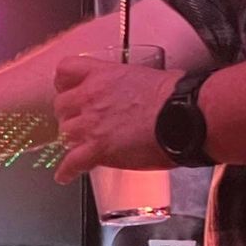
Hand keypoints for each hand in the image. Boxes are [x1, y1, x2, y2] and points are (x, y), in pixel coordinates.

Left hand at [52, 57, 179, 183]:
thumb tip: (134, 92)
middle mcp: (91, 97)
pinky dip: (67, 171)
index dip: (65, 83)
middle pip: (61, 106)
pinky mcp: (98, 149)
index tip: (68, 90)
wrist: (185, 117)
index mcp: (103, 75)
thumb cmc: (175, 96)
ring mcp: (91, 124)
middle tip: (80, 123)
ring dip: (71, 141)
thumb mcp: (144, 76)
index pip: (66, 71)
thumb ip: (127, 83)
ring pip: (64, 134)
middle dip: (69, 115)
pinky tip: (66, 175)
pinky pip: (72, 162)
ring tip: (80, 148)